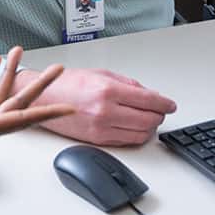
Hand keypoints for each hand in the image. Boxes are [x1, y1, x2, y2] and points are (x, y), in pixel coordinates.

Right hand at [19, 65, 176, 146]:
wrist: (44, 99)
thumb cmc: (67, 84)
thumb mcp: (101, 74)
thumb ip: (127, 84)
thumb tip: (147, 94)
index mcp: (108, 90)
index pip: (149, 100)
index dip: (165, 104)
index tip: (170, 105)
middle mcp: (106, 111)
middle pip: (149, 120)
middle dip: (159, 115)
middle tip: (161, 110)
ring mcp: (102, 128)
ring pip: (141, 134)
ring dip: (150, 127)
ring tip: (148, 119)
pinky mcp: (97, 141)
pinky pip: (126, 141)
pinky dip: (136, 135)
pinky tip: (135, 127)